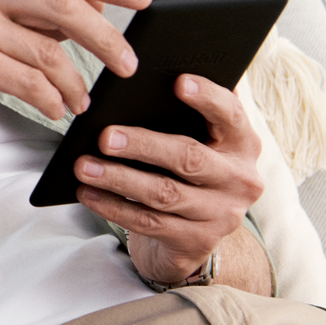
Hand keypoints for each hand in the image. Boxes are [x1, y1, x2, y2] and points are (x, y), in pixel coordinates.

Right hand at [0, 0, 151, 140]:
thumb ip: (26, 6)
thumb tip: (93, 5)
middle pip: (64, 2)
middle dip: (105, 36)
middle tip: (128, 62)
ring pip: (50, 49)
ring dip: (75, 81)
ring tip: (81, 100)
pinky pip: (31, 80)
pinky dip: (51, 99)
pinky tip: (55, 109)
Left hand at [74, 75, 265, 284]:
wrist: (194, 233)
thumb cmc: (186, 169)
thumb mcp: (196, 140)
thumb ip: (181, 115)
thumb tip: (138, 84)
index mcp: (242, 143)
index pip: (231, 115)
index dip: (208, 98)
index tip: (179, 82)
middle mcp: (239, 179)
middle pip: (189, 157)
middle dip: (143, 145)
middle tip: (104, 136)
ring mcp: (221, 215)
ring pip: (164, 193)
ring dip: (118, 178)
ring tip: (83, 166)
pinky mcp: (197, 242)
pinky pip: (149, 223)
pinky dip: (113, 207)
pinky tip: (88, 193)